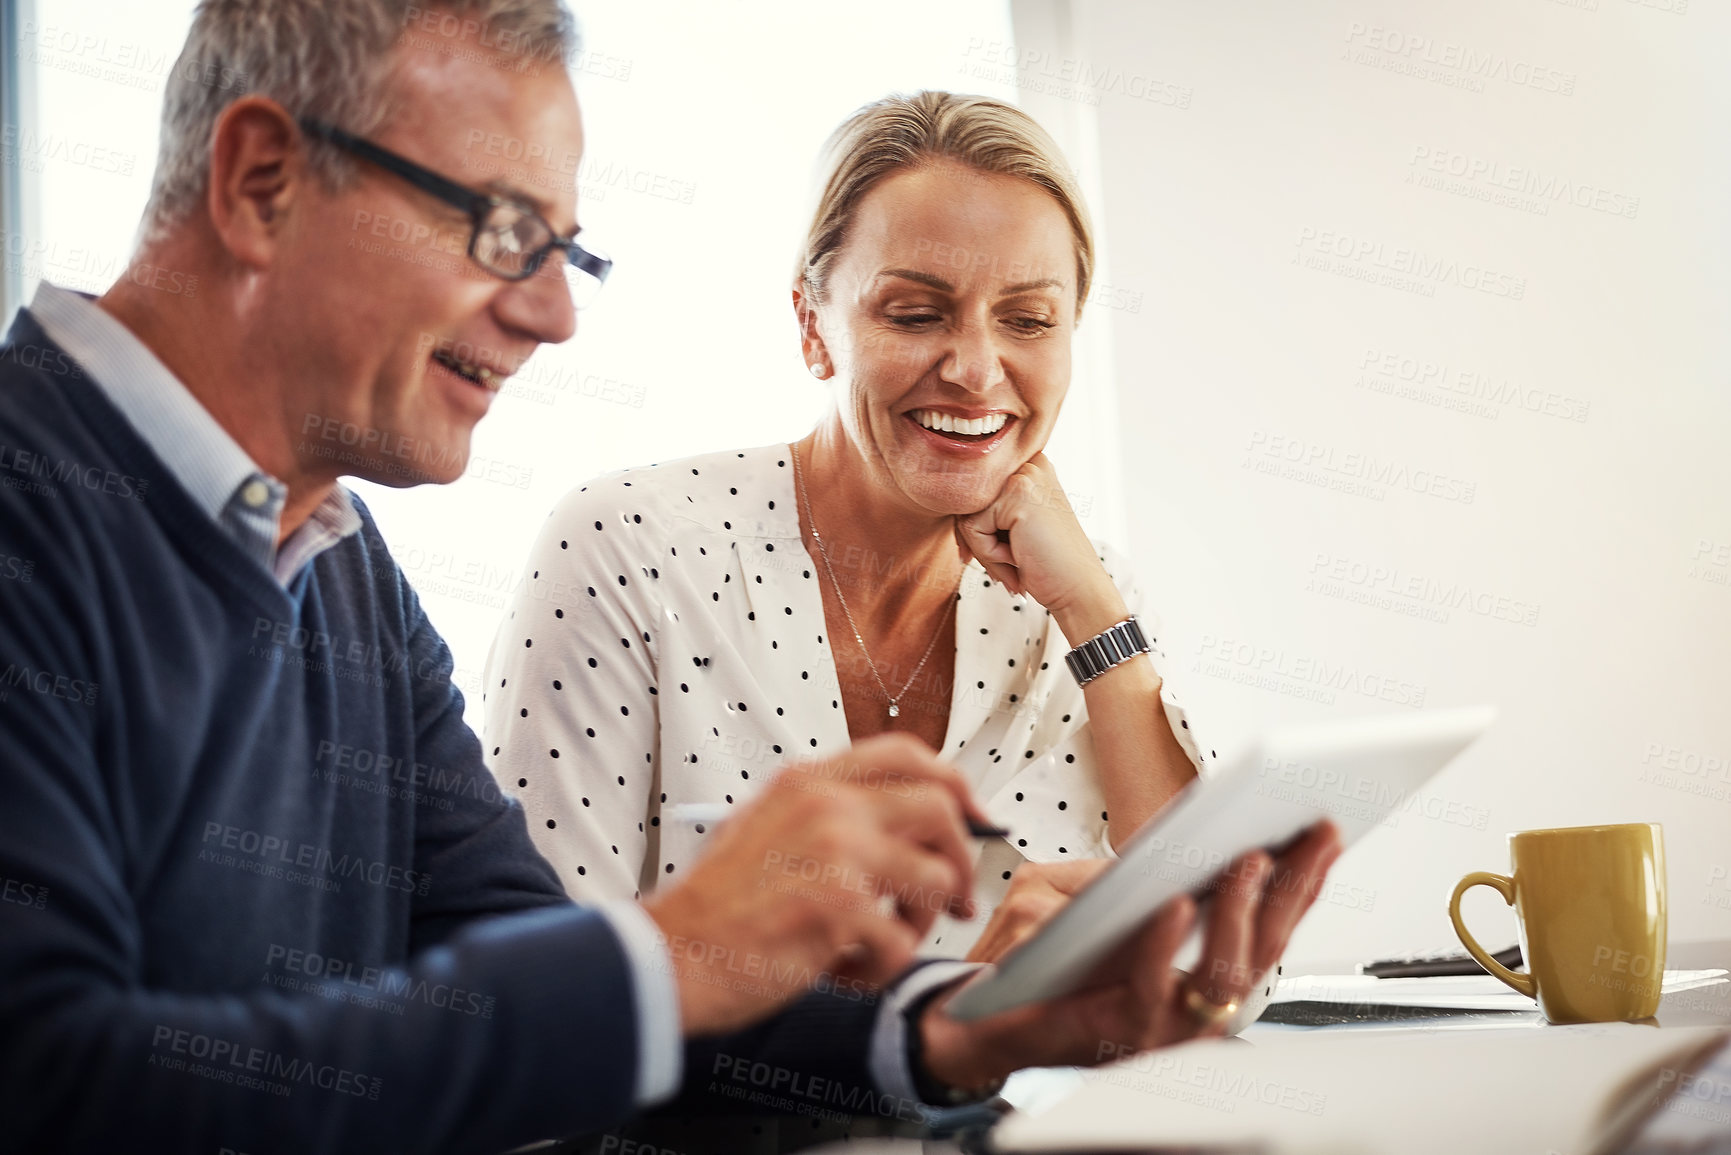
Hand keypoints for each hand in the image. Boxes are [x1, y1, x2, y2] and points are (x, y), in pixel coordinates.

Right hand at [641, 733, 986, 1035]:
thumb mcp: (765, 826)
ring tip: (878, 945)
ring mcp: (836, 852)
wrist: (671, 953)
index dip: (954, 785)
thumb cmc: (716, 907)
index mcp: (809, 782)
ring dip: (919, 924)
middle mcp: (827, 806)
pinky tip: (843, 971)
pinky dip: (880, 969)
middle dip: (960, 860)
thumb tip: (901, 824)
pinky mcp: (839, 906)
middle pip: (940, 810)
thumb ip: (827, 814)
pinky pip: (902, 942)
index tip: (972, 817)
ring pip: (934, 879)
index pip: (906, 754)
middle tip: (955, 900)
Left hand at [917, 822, 1342, 1089]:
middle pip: (1263, 952)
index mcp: (1194, 970)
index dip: (1301, 882)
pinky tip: (1172, 904)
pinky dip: (1165, 946)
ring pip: (1221, 978)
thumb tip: (1182, 839)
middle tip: (1309, 834)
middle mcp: (1190, 1006)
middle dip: (1293, 890)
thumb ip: (1132, 874)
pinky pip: (1152, 992)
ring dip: (1239, 914)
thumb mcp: (1087, 895)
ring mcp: (1158, 1027)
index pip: (1266, 927)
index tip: (1326, 828)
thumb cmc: (1035, 955)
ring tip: (1246, 859)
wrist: (972, 1012)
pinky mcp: (1115, 1035)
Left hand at [952, 453, 1123, 638]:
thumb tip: (940, 497)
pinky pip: (974, 529)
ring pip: (967, 516)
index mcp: (1030, 465)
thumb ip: (985, 507)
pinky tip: (1020, 559)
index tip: (986, 554)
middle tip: (1008, 564)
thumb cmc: (1045, 563)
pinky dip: (989, 554)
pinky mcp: (1018, 495)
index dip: (975, 528)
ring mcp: (1025, 476)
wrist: (1079, 590)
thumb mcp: (1012, 526)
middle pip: (967, 501)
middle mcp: (1029, 462)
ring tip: (1017, 562)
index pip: (976, 492)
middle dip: (977, 540)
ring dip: (984, 550)